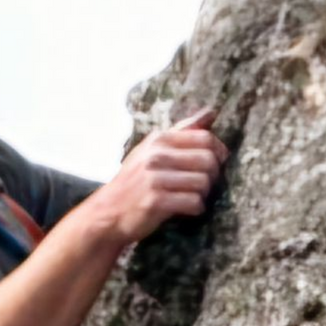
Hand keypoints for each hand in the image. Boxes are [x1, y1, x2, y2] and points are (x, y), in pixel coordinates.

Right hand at [83, 107, 228, 248]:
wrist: (107, 213)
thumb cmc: (134, 182)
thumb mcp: (151, 150)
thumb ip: (181, 132)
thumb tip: (211, 112)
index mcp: (158, 140)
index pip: (204, 138)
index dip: (218, 152)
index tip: (216, 163)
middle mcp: (156, 156)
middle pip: (208, 160)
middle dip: (213, 175)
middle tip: (205, 184)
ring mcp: (155, 179)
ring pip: (203, 182)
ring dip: (204, 193)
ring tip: (194, 197)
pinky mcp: (156, 202)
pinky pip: (193, 202)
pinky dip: (196, 208)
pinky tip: (188, 210)